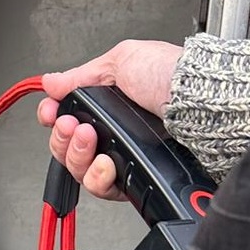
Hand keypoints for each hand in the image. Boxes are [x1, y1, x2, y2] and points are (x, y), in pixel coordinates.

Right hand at [37, 39, 182, 199]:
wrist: (200, 104)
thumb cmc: (169, 76)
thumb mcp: (119, 61)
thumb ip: (80, 76)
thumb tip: (51, 82)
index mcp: (108, 101)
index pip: (65, 116)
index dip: (52, 117)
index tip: (50, 113)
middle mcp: (113, 130)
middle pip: (65, 145)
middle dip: (61, 136)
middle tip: (70, 126)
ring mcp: (122, 155)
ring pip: (79, 169)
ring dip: (76, 155)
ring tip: (88, 138)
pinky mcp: (134, 177)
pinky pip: (102, 188)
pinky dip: (97, 177)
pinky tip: (105, 163)